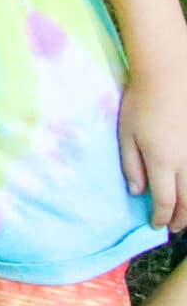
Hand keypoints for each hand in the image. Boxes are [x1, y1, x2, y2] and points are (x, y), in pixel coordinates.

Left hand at [119, 69, 186, 231]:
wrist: (169, 77)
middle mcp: (186, 163)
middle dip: (181, 219)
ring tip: (186, 218)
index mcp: (162, 162)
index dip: (161, 217)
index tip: (155, 225)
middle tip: (174, 228)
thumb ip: (131, 165)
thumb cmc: (141, 103)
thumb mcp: (126, 134)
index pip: (165, 201)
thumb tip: (137, 192)